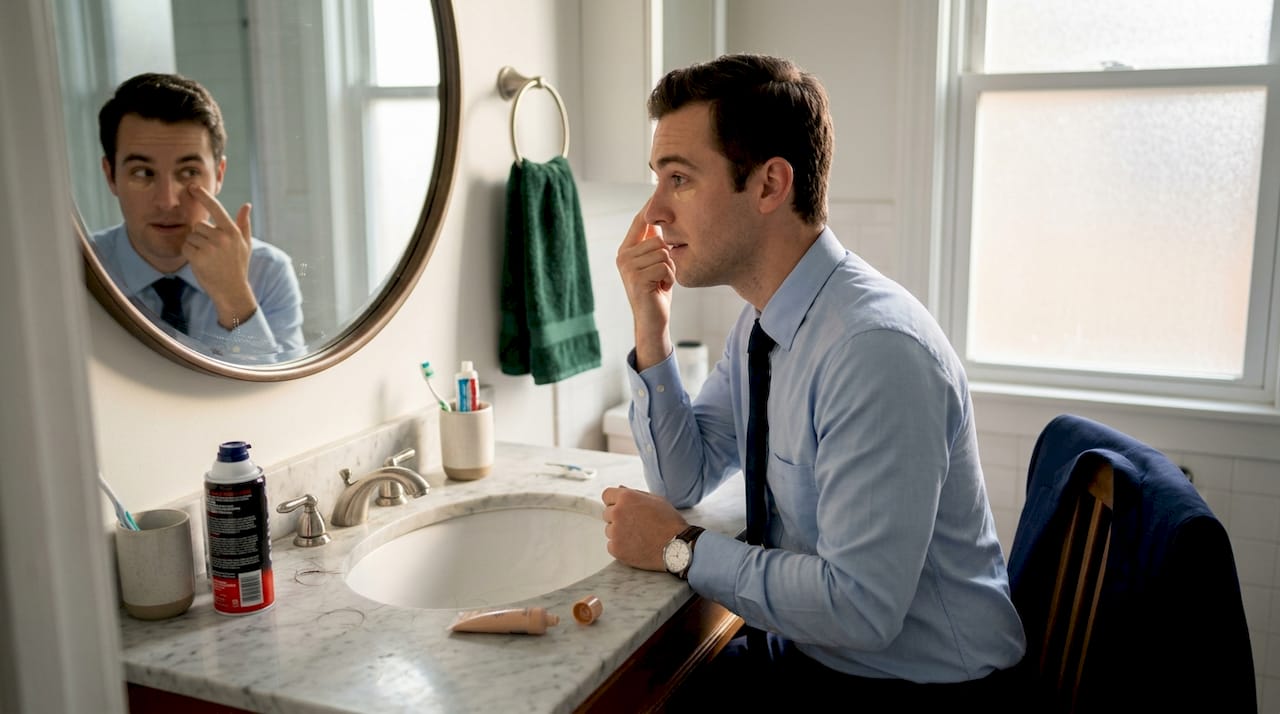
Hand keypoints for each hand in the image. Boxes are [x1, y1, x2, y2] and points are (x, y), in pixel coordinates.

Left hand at [182, 185, 258, 329]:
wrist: (232, 291)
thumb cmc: (238, 267)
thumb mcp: (245, 245)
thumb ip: (244, 224)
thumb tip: (246, 205)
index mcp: (232, 231)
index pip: (216, 208)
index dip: (204, 196)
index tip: (193, 186)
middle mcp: (222, 237)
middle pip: (199, 225)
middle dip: (200, 235)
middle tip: (211, 251)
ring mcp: (210, 247)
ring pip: (191, 236)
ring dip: (195, 245)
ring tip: (207, 258)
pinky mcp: (198, 257)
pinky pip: (186, 247)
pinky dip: (189, 254)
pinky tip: (201, 263)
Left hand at [601, 485, 687, 570]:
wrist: (677, 546)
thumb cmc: (670, 522)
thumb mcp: (656, 500)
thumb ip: (635, 493)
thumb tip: (620, 488)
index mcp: (626, 498)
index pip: (607, 495)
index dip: (615, 502)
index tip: (622, 509)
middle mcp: (617, 512)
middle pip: (607, 514)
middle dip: (618, 518)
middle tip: (635, 525)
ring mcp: (615, 531)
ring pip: (609, 530)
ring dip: (619, 533)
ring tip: (638, 536)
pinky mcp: (616, 548)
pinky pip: (611, 546)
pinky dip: (621, 547)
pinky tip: (636, 546)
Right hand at [615, 202, 673, 369]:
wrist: (653, 320)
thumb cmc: (657, 291)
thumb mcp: (655, 263)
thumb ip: (653, 244)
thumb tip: (658, 217)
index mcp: (626, 250)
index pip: (639, 221)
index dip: (650, 207)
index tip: (657, 189)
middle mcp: (623, 257)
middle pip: (659, 240)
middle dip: (669, 257)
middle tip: (662, 275)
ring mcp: (628, 268)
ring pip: (664, 253)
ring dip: (670, 269)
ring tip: (661, 282)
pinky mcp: (637, 279)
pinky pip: (665, 266)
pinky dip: (670, 278)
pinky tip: (661, 288)